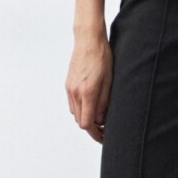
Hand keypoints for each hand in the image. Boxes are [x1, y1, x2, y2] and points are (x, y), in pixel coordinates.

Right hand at [65, 29, 112, 143]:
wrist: (88, 40)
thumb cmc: (102, 57)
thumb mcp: (109, 80)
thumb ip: (104, 102)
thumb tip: (101, 119)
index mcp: (87, 92)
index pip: (87, 124)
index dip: (96, 134)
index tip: (104, 137)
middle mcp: (75, 92)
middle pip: (80, 121)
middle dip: (92, 128)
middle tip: (105, 129)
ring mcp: (69, 88)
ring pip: (75, 113)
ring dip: (86, 118)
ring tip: (100, 118)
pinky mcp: (68, 84)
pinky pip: (72, 104)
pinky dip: (81, 109)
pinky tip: (91, 106)